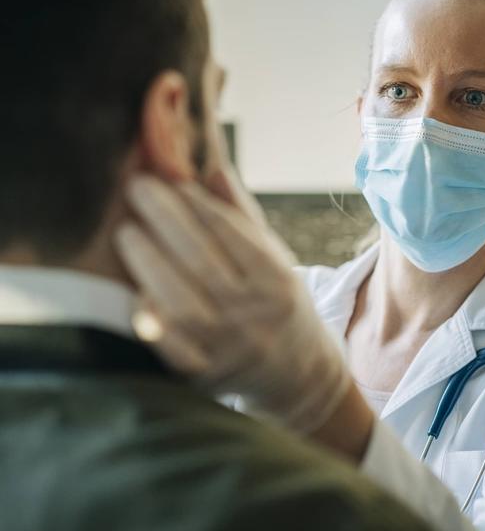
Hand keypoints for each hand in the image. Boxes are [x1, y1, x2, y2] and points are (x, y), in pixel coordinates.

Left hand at [114, 171, 350, 432]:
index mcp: (276, 281)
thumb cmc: (276, 303)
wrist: (297, 373)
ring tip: (127, 232)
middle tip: (137, 187)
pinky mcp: (205, 376)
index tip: (170, 177)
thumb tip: (210, 167)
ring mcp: (229, 348)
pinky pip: (171, 349)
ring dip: (149, 263)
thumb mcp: (274, 257)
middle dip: (166, 219)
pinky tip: (134, 290)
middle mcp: (256, 314)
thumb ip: (241, 216)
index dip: (199, 204)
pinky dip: (152, 319)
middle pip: (203, 262)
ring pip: (183, 304)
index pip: (234, 235)